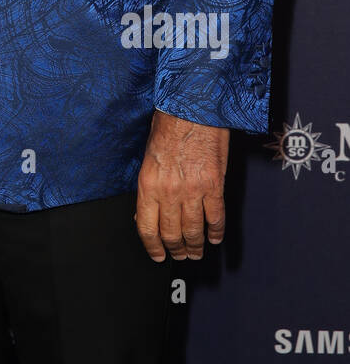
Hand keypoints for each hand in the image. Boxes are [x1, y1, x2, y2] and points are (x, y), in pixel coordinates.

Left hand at [134, 110, 228, 261]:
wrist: (191, 107)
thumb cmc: (169, 126)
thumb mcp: (148, 158)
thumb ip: (149, 187)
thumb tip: (147, 212)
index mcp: (148, 184)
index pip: (146, 227)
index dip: (153, 246)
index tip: (158, 255)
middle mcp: (169, 191)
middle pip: (171, 233)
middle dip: (176, 249)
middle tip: (180, 255)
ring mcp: (193, 190)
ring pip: (194, 230)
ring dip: (196, 245)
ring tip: (197, 251)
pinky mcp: (214, 185)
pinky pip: (216, 217)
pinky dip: (216, 231)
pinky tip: (215, 237)